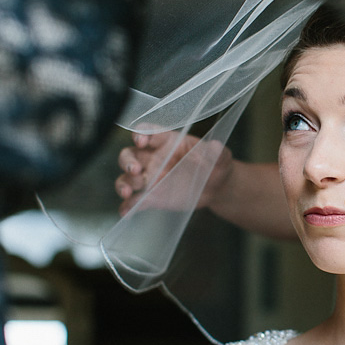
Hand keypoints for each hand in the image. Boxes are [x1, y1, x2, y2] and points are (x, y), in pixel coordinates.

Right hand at [115, 131, 233, 215]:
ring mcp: (150, 178)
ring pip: (126, 178)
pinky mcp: (151, 197)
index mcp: (168, 141)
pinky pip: (134, 201)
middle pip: (129, 154)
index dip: (140, 133)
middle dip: (127, 161)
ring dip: (124, 184)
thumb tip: (216, 147)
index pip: (148, 132)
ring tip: (128, 192)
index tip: (142, 141)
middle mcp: (154, 158)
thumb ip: (217, 152)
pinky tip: (127, 211)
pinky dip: (128, 206)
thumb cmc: (215, 165)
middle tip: (136, 170)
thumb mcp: (220, 157)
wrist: (216, 188)